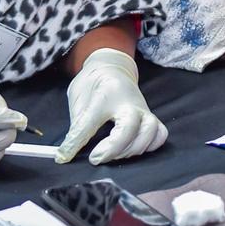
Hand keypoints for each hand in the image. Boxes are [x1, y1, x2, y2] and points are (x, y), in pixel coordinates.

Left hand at [56, 49, 166, 164]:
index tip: (64, 156)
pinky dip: (149, 146)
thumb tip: (67, 154)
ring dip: (131, 150)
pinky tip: (132, 150)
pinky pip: (160, 134)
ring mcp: (143, 110)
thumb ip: (77, 126)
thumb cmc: (93, 84)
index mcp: (106, 92)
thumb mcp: (77, 98)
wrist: (112, 68)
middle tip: (95, 157)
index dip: (76, 142)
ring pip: (149, 133)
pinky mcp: (150, 117)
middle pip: (129, 128)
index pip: (91, 121)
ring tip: (114, 155)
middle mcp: (129, 101)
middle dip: (113, 149)